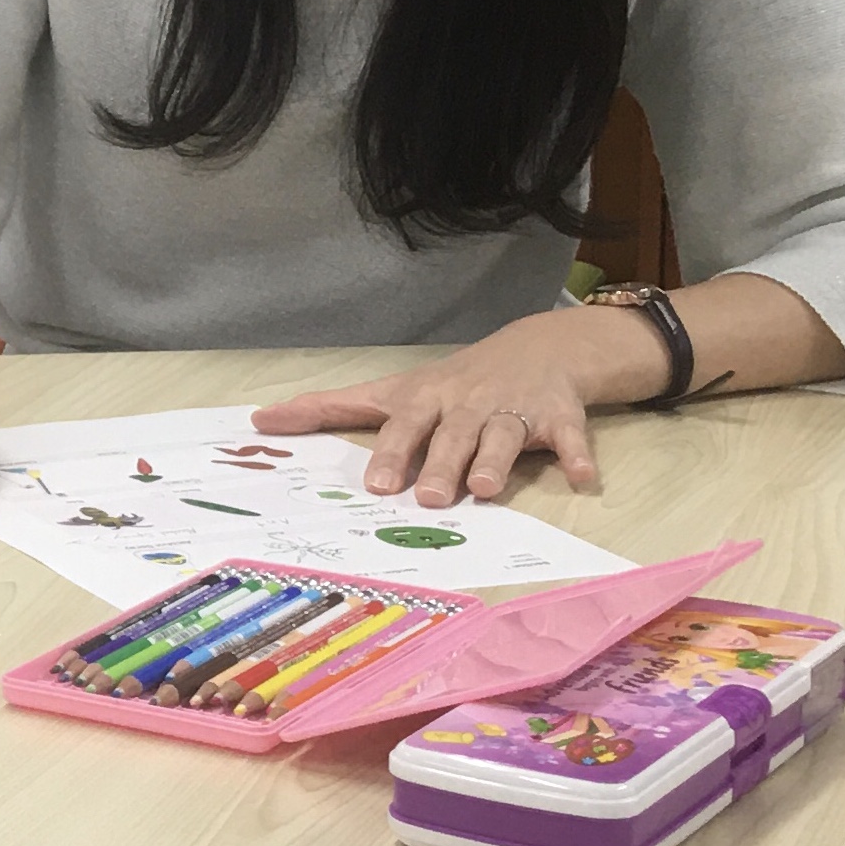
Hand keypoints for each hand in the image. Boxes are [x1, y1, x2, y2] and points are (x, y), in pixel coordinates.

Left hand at [249, 307, 669, 507]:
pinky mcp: (560, 414)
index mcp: (428, 399)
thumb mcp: (393, 391)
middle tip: (431, 498)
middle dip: (443, 463)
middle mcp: (469, 403)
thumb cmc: (452, 383)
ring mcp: (515, 408)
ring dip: (497, 460)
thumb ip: (331, 409)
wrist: (538, 348)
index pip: (404, 425)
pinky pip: (570, 435)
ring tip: (486, 489)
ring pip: (505, 435)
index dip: (392, 452)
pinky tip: (583, 478)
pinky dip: (576, 454)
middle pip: (454, 435)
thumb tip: (261, 420)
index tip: (377, 484)